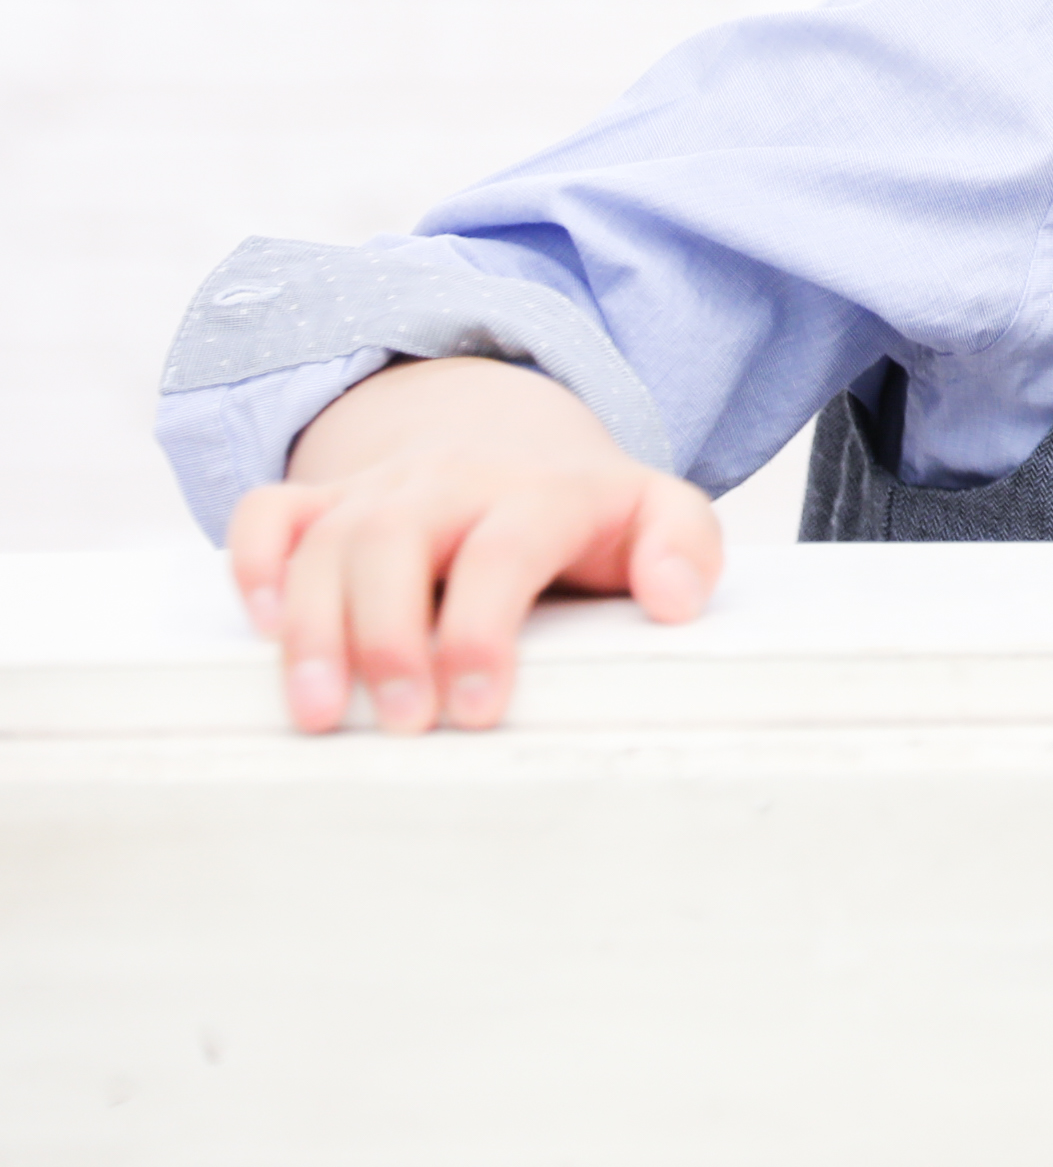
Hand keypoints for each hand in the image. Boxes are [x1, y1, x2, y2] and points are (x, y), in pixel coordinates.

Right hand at [228, 356, 719, 736]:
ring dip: (314, 628)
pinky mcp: (327, 501)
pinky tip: (261, 629)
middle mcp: (451, 482)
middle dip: (389, 637)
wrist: (520, 442)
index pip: (503, 549)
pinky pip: (269, 511)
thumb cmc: (590, 510)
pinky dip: (252, 563)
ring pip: (326, 541)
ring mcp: (382, 489)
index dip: (483, 630)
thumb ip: (687, 546)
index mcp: (537, 492)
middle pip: (396, 540)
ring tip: (320, 714)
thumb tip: (675, 600)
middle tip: (403, 724)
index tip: (477, 710)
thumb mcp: (659, 511)